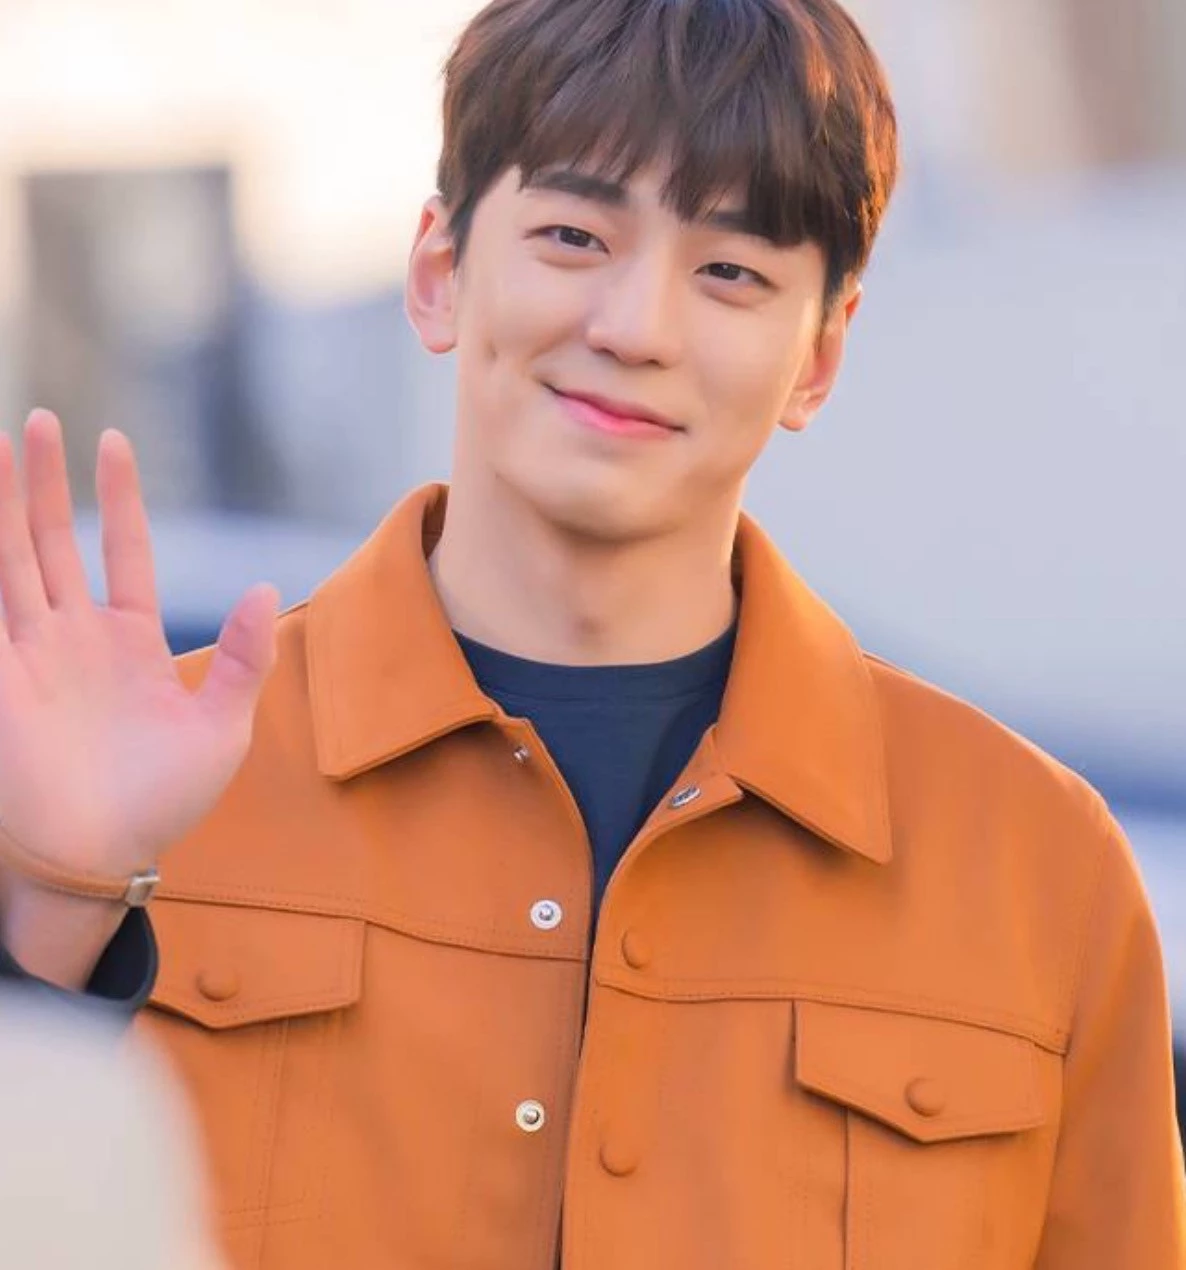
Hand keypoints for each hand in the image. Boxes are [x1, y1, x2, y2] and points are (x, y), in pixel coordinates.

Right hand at [0, 409, 278, 984]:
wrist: (104, 858)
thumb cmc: (165, 802)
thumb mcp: (222, 728)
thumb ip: (242, 658)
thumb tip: (263, 586)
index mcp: (131, 643)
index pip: (125, 552)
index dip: (119, 499)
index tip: (113, 442)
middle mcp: (75, 639)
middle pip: (54, 542)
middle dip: (45, 483)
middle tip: (34, 419)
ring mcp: (30, 655)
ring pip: (10, 561)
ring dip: (3, 506)